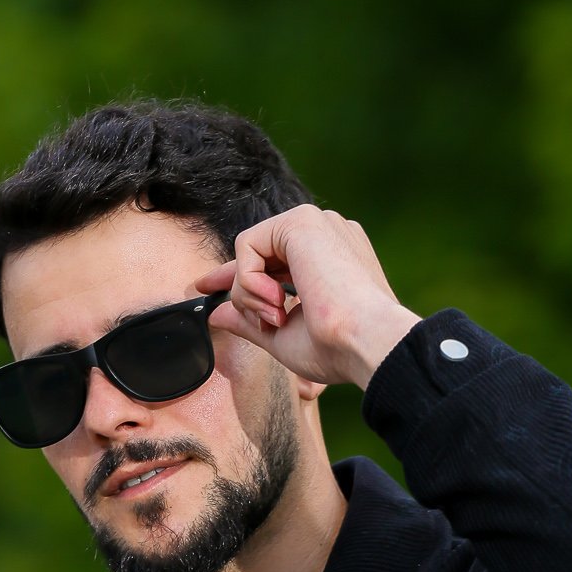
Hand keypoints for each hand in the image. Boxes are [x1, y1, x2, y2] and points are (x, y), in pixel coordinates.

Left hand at [193, 203, 421, 391]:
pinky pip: (247, 246)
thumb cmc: (338, 348)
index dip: (243, 274)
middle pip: (260, 251)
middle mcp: (326, 235)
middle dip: (235, 280)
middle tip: (204, 288)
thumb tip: (217, 314)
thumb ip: (251, 320)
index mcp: (331, 259)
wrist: (366, 343)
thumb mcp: (285, 336)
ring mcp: (317, 225)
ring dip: (250, 293)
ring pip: (251, 252)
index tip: (210, 287)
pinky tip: (276, 301)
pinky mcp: (301, 222)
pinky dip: (249, 281)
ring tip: (277, 317)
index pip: (277, 259)